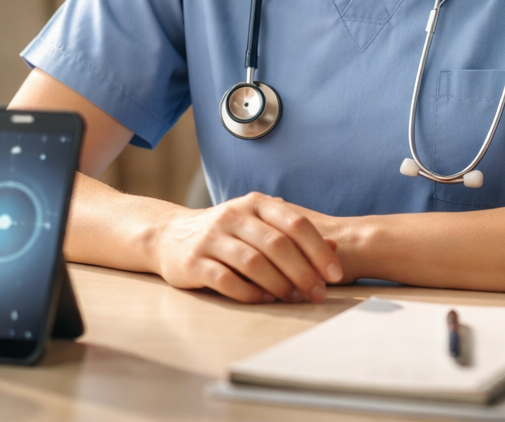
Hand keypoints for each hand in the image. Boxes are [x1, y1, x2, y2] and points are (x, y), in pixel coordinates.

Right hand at [149, 192, 343, 303]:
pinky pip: (226, 280)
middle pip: (277, 245)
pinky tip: (264, 300)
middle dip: (303, 272)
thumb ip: (292, 233)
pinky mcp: (194, 262)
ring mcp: (212, 238)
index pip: (294, 223)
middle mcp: (234, 215)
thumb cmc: (226, 232)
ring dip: (279, 285)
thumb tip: (335, 246)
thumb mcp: (258, 224)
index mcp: (255, 204)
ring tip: (295, 300)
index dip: (318, 249)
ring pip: (254, 263)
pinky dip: (249, 292)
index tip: (335, 274)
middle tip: (319, 294)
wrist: (170, 235)